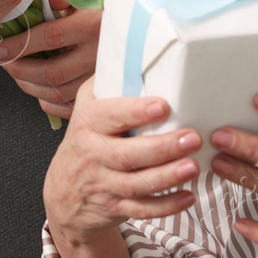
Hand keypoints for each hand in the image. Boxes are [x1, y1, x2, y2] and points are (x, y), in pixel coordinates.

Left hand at [0, 0, 101, 120]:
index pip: (50, 37)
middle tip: (4, 62)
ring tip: (17, 73)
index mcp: (93, 25)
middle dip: (20, 70)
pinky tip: (39, 89)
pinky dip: (48, 102)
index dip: (19, 45)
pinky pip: (70, 107)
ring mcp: (101, 77)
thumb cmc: (108, 5)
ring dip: (29, 86)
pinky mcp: (101, 92)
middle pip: (52, 73)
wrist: (138, 23)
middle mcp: (99, 54)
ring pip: (58, 93)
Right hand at [43, 75, 203, 241]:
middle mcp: (93, 154)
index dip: (136, 112)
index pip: (111, 115)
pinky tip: (189, 197)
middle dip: (162, 147)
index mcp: (89, 122)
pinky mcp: (114, 206)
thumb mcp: (88, 105)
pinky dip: (165, 207)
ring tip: (193, 166)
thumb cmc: (86, 137)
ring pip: (136, 184)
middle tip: (193, 138)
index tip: (163, 106)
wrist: (63, 189)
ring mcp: (103, 183)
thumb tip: (142, 47)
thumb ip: (110, 81)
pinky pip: (140, 210)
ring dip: (167, 177)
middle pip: (127, 154)